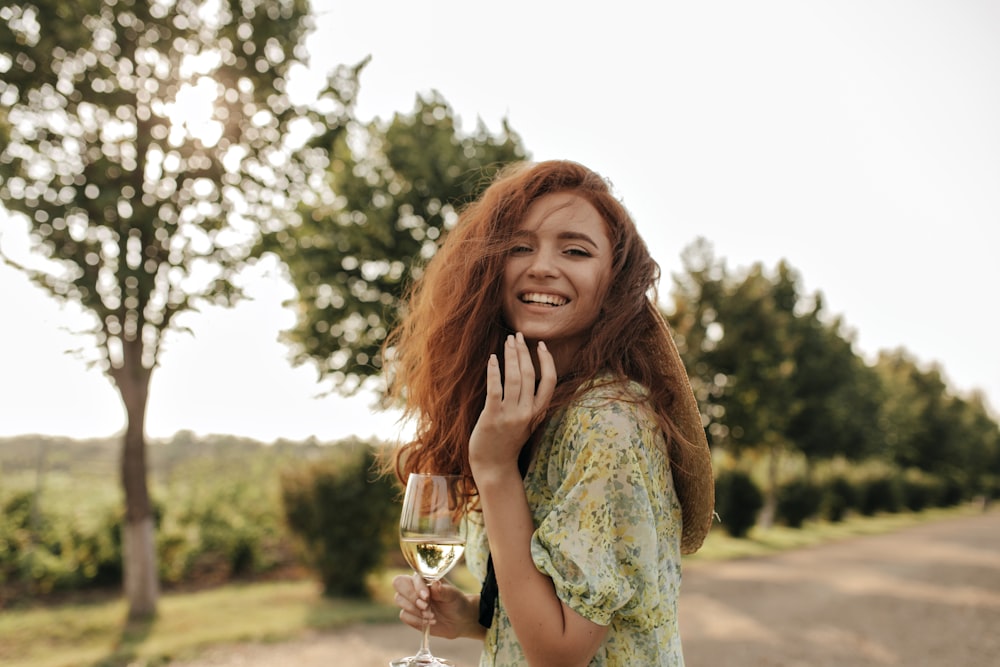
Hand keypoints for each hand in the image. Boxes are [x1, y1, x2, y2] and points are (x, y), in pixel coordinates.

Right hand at [392, 573, 480, 639]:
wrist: (458, 620)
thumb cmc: (456, 602)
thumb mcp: (454, 595)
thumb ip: (443, 590)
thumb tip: (435, 584)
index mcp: (424, 577)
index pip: (412, 576)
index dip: (417, 587)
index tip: (427, 597)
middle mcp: (414, 586)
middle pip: (398, 584)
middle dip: (411, 597)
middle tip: (426, 607)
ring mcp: (410, 600)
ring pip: (399, 600)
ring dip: (415, 610)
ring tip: (432, 616)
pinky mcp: (410, 615)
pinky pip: (404, 615)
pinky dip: (416, 620)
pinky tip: (429, 622)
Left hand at [469, 333, 556, 473]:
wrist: (494, 467)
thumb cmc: (508, 443)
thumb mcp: (526, 423)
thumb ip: (529, 404)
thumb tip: (526, 378)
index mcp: (537, 413)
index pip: (550, 382)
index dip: (547, 361)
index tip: (541, 345)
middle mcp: (526, 412)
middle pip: (530, 375)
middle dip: (524, 352)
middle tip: (518, 335)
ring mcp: (510, 415)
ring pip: (514, 378)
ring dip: (511, 356)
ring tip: (507, 342)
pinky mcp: (492, 418)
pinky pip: (495, 389)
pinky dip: (494, 372)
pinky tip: (492, 359)